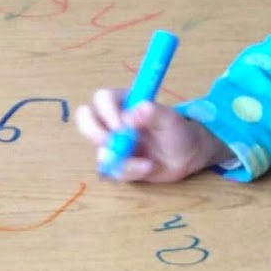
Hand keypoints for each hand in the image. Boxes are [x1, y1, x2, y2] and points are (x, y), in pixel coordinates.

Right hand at [73, 88, 226, 181]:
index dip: (106, 111)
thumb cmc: (178, 131)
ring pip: (99, 151)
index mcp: (124, 102)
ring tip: (148, 163)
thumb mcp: (171, 119)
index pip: (102, 98)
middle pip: (85, 120)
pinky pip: (112, 170)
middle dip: (94, 133)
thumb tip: (132, 114)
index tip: (120, 126)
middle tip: (111, 144)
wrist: (185, 156)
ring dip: (122, 160)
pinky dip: (130, 172)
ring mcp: (112, 144)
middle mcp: (112, 121)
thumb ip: (154, 113)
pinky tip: (147, 168)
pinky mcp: (115, 163)